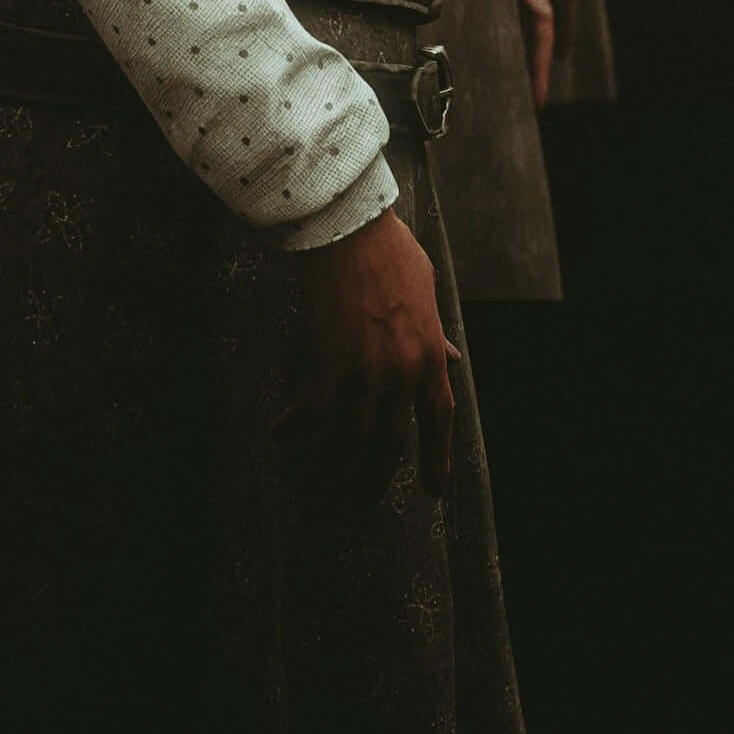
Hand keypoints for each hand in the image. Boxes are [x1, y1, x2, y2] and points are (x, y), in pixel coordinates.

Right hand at [289, 208, 459, 505]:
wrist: (348, 228)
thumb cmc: (388, 251)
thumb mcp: (427, 292)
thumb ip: (438, 334)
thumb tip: (453, 356)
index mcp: (431, 354)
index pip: (440, 419)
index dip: (437, 459)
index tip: (435, 492)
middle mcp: (403, 371)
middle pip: (390, 444)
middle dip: (374, 481)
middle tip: (360, 506)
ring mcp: (367, 371)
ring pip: (350, 441)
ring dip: (332, 471)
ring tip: (317, 492)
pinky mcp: (329, 363)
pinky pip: (314, 413)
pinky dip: (296, 428)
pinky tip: (280, 436)